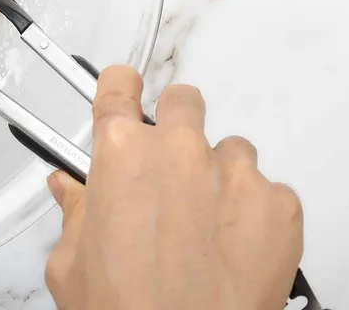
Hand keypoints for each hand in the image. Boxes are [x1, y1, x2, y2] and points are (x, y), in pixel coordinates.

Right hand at [45, 66, 302, 309]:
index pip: (119, 85)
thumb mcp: (73, 264)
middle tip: (165, 172)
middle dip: (174, 128)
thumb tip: (69, 191)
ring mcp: (235, 176)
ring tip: (202, 224)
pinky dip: (253, 213)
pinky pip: (269, 190)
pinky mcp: (279, 207)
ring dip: (216, 174)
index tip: (123, 97)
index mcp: (121, 154)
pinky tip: (232, 248)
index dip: (119, 91)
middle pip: (183, 102)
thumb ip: (74, 212)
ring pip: (230, 149)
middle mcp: (180, 152)